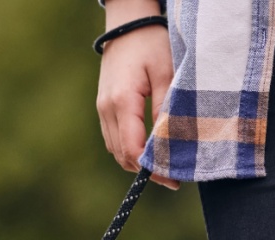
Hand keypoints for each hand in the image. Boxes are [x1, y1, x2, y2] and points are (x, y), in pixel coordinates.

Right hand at [96, 0, 178, 189]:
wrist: (127, 27)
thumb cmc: (150, 45)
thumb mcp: (166, 73)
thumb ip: (166, 109)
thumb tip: (168, 143)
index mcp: (122, 102)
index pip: (132, 149)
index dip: (151, 168)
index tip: (172, 178)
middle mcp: (106, 109)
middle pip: (121, 155)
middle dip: (144, 170)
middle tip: (171, 178)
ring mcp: (102, 109)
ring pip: (115, 149)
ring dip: (136, 161)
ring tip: (161, 167)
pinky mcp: (103, 108)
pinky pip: (114, 138)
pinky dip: (129, 149)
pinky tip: (148, 150)